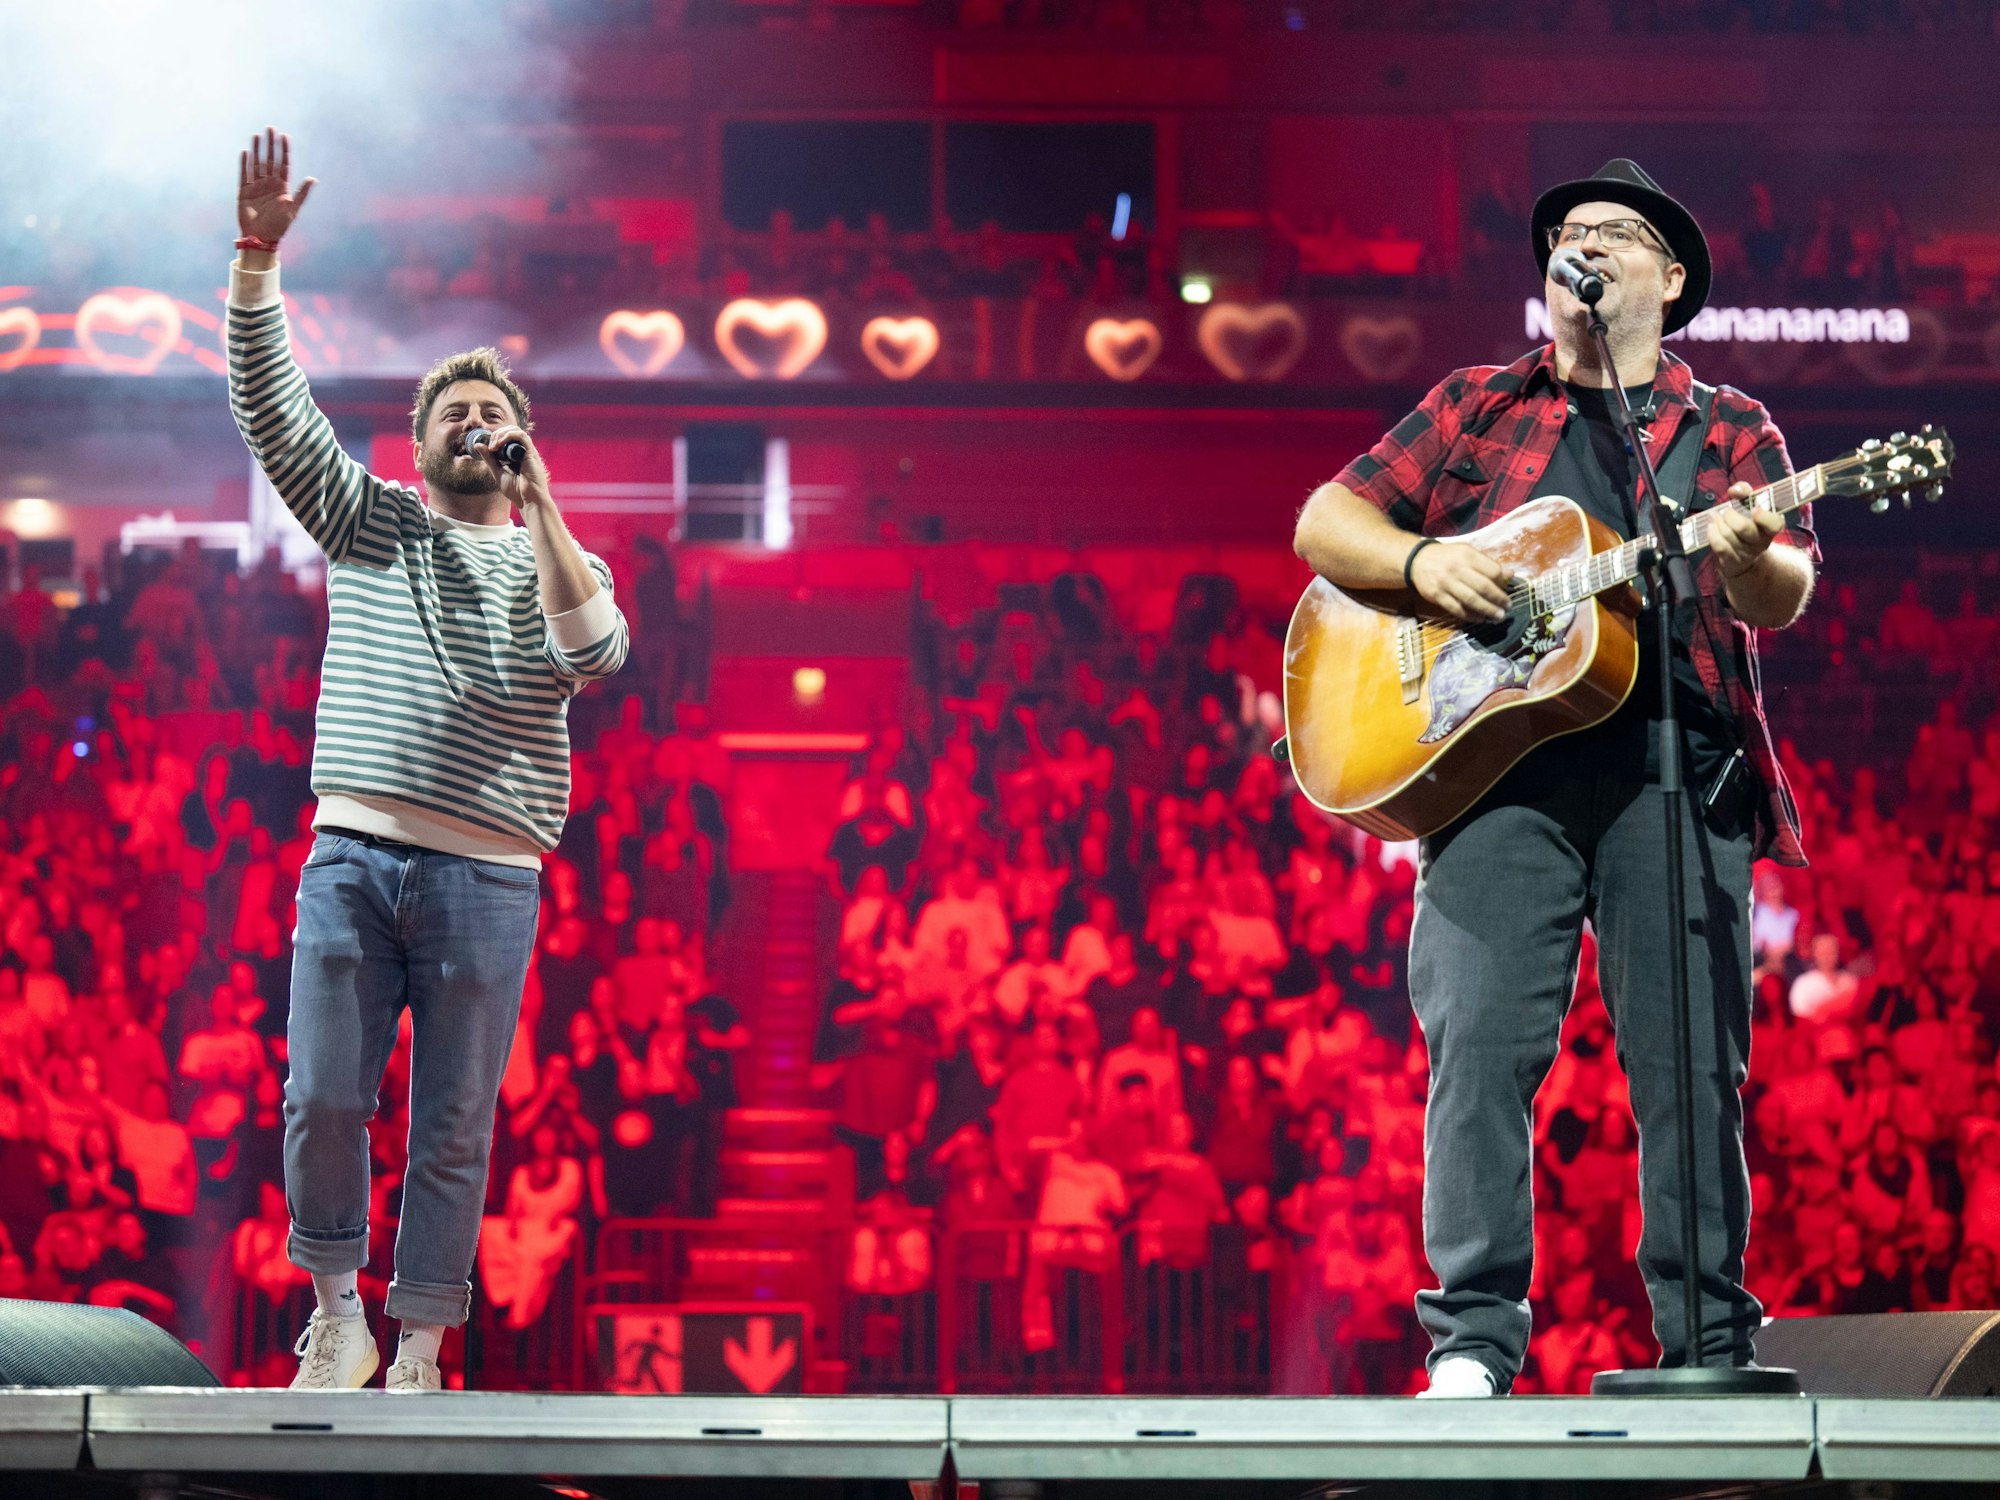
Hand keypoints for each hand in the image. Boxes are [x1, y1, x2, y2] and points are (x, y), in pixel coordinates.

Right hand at [238, 127, 315, 243]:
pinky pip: (244, 174)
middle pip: (270, 159)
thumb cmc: (279, 226)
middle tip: (270, 128)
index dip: (284, 150)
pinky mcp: (244, 191)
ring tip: (257, 135)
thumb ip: (301, 193)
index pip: (283, 164)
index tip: (285, 136)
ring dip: (257, 149)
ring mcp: (256, 187)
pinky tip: (246, 152)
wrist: (261, 237)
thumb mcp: (293, 209)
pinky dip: (244, 163)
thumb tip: (313, 179)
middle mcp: (269, 184)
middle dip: (270, 144)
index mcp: (282, 187)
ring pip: (257, 163)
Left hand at [479, 423, 551, 510]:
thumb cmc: (516, 491)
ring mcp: (528, 451)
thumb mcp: (497, 472)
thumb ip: (489, 458)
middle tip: (490, 446)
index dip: (494, 437)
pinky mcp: (532, 453)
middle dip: (496, 434)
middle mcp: (522, 451)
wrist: (529, 501)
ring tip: (494, 445)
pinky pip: (521, 436)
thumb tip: (477, 444)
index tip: (486, 447)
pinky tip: (499, 445)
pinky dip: (508, 436)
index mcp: (515, 455)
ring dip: (501, 434)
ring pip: (515, 430)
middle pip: (510, 431)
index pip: (505, 437)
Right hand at [1410, 541, 1513, 624]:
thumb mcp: (1468, 553)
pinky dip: (1470, 616)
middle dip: (1498, 600)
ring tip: (1498, 617)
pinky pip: (1457, 609)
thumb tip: (1510, 575)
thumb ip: (1488, 564)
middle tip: (1507, 608)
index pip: (1492, 571)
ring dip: (1487, 610)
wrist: (1417, 561)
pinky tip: (1480, 619)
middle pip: (1484, 587)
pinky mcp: (1437, 596)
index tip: (1507, 591)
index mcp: (1468, 556)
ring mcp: (1446, 583)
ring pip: (1471, 600)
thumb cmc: (1448, 557)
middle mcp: (1457, 569)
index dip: (1502, 583)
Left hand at [1709, 482, 1785, 579]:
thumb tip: (1735, 490)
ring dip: (1717, 523)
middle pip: (1743, 528)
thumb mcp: (1750, 504)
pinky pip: (1720, 546)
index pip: (1774, 523)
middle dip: (1729, 515)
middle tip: (1725, 511)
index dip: (1763, 516)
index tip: (1754, 508)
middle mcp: (1762, 541)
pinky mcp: (1733, 561)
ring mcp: (1747, 553)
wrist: (1742, 554)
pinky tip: (1711, 527)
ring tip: (1714, 517)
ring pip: (1727, 535)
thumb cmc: (1747, 523)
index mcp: (1772, 526)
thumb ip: (1745, 492)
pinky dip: (1712, 534)